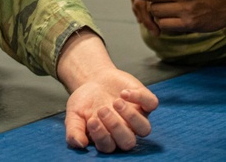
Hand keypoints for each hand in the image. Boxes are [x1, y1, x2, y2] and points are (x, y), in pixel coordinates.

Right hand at [57, 30, 157, 152]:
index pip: (108, 146)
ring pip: (144, 129)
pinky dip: (141, 98)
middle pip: (128, 142)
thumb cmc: (85, 102)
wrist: (95, 80)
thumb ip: (74, 130)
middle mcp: (125, 131)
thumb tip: (80, 144)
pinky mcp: (144, 101)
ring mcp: (137, 117)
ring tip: (116, 101)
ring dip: (131, 116)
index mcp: (108, 139)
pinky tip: (125, 92)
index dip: (102, 135)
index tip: (92, 120)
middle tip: (102, 109)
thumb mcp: (74, 114)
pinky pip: (152, 104)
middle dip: (116, 127)